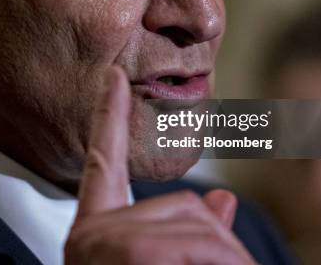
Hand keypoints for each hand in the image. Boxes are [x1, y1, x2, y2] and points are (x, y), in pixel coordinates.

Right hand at [65, 66, 255, 263]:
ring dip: (223, 258)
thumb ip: (192, 231)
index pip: (103, 161)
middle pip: (184, 203)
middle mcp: (94, 231)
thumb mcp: (161, 262)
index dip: (109, 114)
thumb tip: (225, 198)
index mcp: (97, 229)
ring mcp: (105, 240)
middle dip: (213, 243)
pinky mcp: (128, 248)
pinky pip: (205, 241)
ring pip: (202, 225)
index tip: (112, 74)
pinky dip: (226, 260)